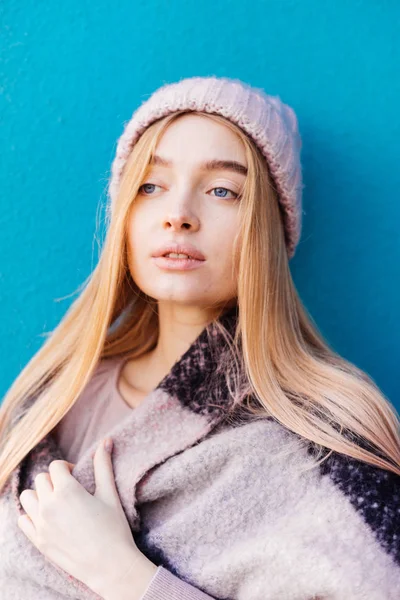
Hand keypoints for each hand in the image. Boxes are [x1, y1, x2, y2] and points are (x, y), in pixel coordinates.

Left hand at [17, 437, 150, 595]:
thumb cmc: (113, 528)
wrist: (110, 565)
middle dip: (54, 480)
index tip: (76, 476)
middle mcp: (49, 505)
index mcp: (67, 490)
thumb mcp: (109, 493)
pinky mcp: (38, 541)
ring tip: (56, 502)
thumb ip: (103, 465)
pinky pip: (22, 520)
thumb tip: (106, 441)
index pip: (55, 466)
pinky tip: (47, 518)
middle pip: (41, 479)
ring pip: (27, 497)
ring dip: (39, 495)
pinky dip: (30, 515)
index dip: (66, 468)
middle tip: (69, 490)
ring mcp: (41, 524)